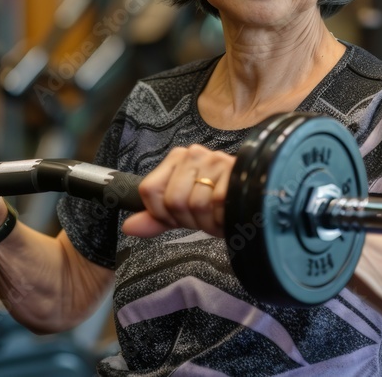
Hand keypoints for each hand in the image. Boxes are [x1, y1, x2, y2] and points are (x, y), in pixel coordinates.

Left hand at [121, 145, 235, 237]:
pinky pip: (216, 204)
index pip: (148, 190)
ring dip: (207, 222)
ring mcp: (215, 160)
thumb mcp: (183, 211)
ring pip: (194, 203)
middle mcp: (193, 154)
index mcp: (177, 158)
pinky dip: (222, 219)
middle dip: (188, 220)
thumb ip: (156, 218)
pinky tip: (228, 214)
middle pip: (172, 200)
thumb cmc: (217, 205)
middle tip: (204, 218)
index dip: (161, 213)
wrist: (253, 201)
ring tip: (217, 216)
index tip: (179, 217)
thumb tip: (128, 227)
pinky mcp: (234, 171)